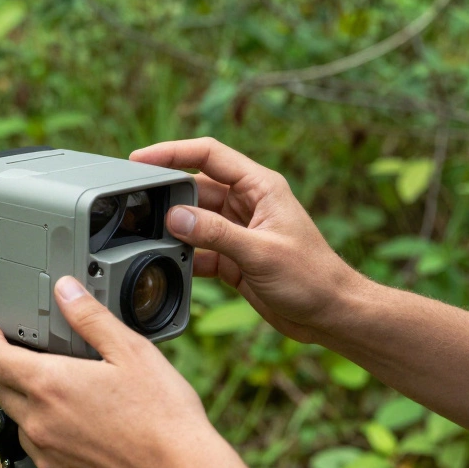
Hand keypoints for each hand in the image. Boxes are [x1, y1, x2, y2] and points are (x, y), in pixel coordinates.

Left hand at [0, 276, 227, 467]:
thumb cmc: (163, 417)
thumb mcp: (131, 351)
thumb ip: (91, 318)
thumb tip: (66, 291)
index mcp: (49, 385)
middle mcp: (40, 424)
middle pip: (3, 390)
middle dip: (12, 371)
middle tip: (38, 361)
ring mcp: (49, 457)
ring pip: (22, 425)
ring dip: (32, 407)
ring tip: (68, 398)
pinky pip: (43, 456)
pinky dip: (52, 440)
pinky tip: (84, 432)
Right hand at [131, 137, 364, 344]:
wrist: (332, 315)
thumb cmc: (312, 277)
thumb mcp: (261, 252)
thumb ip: (216, 233)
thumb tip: (174, 217)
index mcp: (260, 187)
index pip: (209, 155)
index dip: (173, 152)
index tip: (140, 159)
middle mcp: (247, 203)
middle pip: (196, 188)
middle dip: (167, 196)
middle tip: (137, 206)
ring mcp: (238, 231)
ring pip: (194, 221)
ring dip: (174, 230)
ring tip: (147, 238)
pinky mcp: (233, 258)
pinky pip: (198, 249)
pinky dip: (183, 257)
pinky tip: (168, 265)